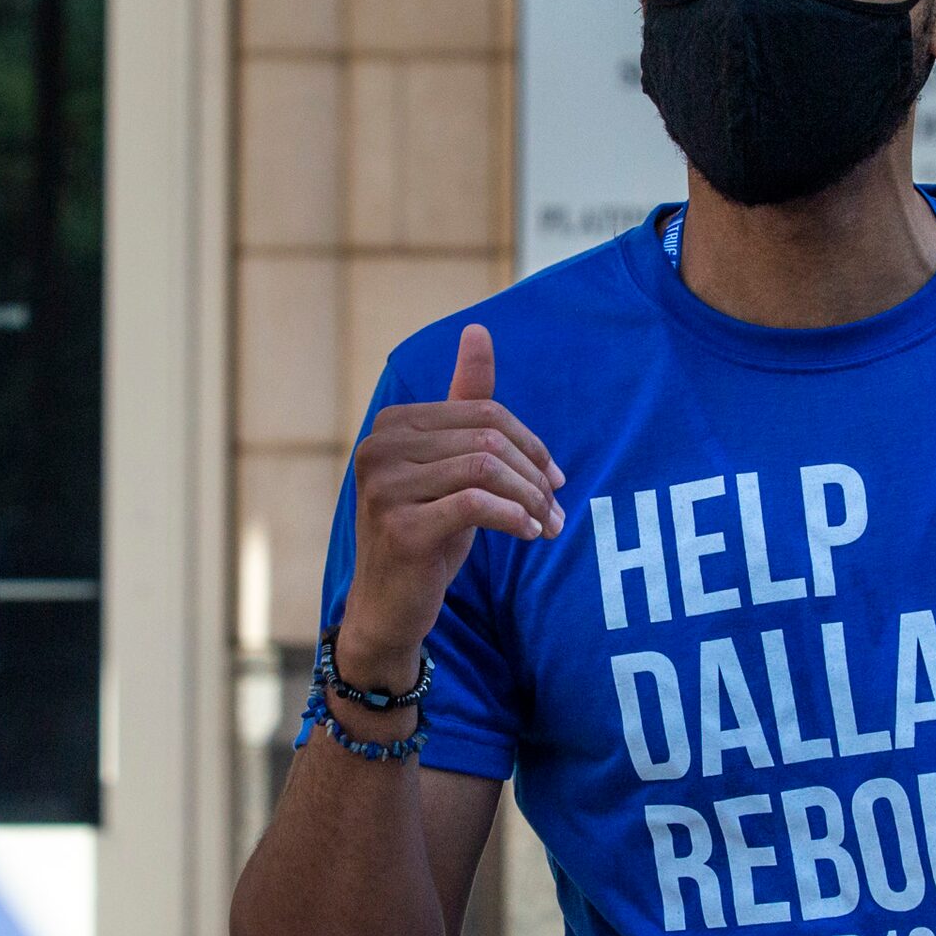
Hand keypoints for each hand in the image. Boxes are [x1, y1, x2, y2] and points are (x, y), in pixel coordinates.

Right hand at [336, 325, 564, 689]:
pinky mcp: (399, 527)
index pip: (481, 412)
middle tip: (557, 507)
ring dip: (529, 498)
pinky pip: (476, 505)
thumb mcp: (449, 468)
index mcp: (392, 424)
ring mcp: (383, 487)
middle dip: (533, 473)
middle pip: (486, 438)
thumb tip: (478, 329)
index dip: (529, 443)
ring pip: (485, 469)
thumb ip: (465, 404)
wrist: (389, 605)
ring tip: (546, 523)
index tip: (555, 478)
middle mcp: (378, 447)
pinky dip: (514, 517)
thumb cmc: (426, 531)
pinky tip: (529, 534)